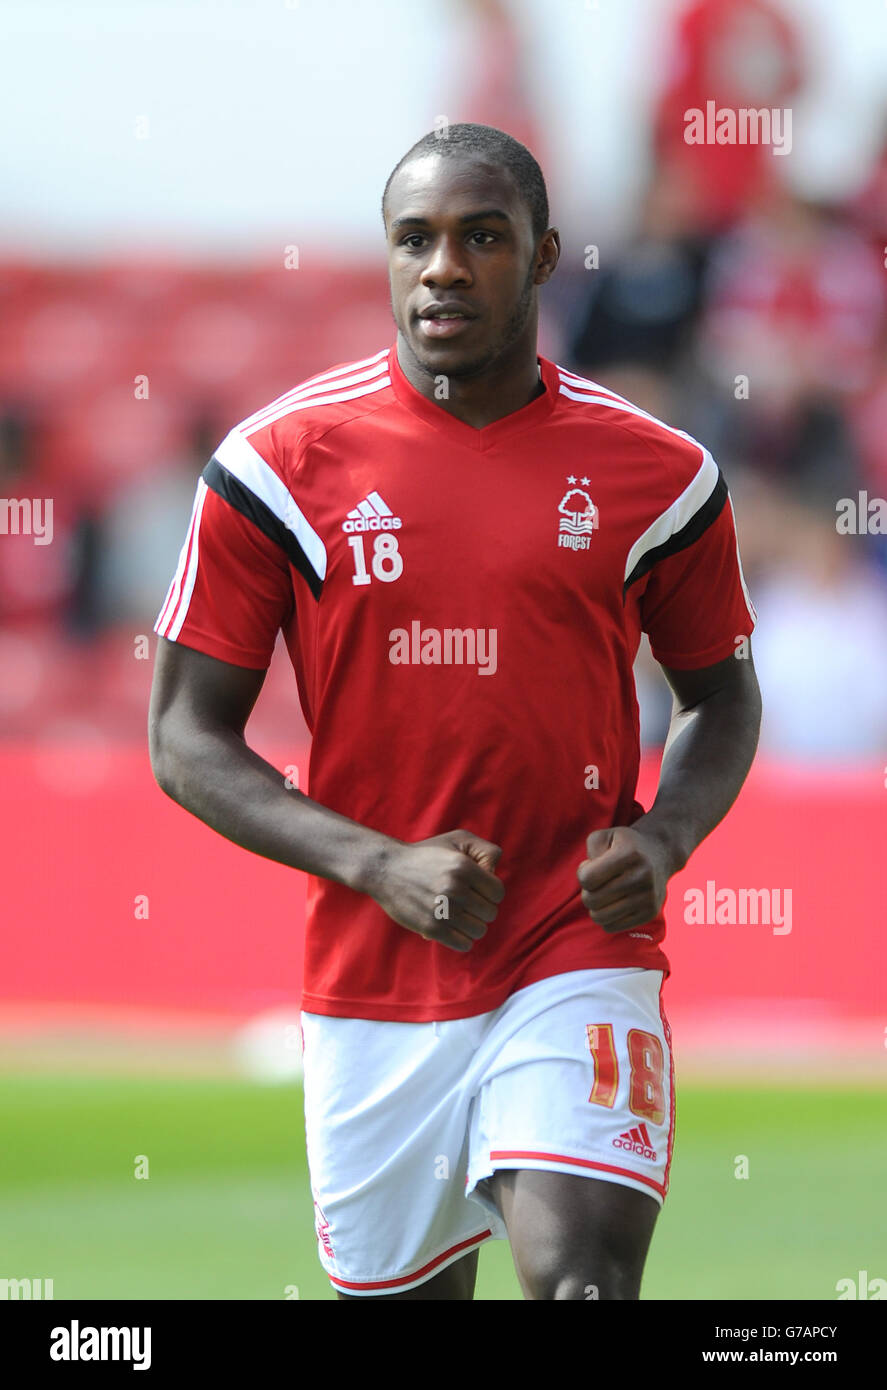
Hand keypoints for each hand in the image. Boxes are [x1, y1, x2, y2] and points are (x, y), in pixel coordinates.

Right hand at [368, 829, 504, 952]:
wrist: (386, 869)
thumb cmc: (427, 854)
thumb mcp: (458, 839)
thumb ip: (486, 852)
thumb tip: (495, 877)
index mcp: (463, 867)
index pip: (497, 893)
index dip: (490, 893)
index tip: (477, 890)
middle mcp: (454, 888)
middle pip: (490, 913)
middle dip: (481, 909)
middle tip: (466, 903)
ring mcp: (442, 910)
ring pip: (478, 930)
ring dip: (471, 925)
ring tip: (459, 915)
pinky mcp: (430, 928)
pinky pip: (463, 944)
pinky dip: (462, 939)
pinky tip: (453, 928)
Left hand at [577, 824, 673, 931]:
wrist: (659, 854)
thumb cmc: (623, 846)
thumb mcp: (603, 836)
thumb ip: (591, 850)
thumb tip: (590, 879)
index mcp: (629, 854)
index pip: (587, 878)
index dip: (582, 873)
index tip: (592, 866)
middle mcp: (642, 876)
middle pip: (591, 900)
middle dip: (587, 891)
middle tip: (597, 883)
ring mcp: (648, 897)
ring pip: (599, 917)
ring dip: (595, 907)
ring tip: (603, 893)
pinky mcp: (649, 913)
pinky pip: (611, 927)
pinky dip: (606, 917)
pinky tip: (614, 903)